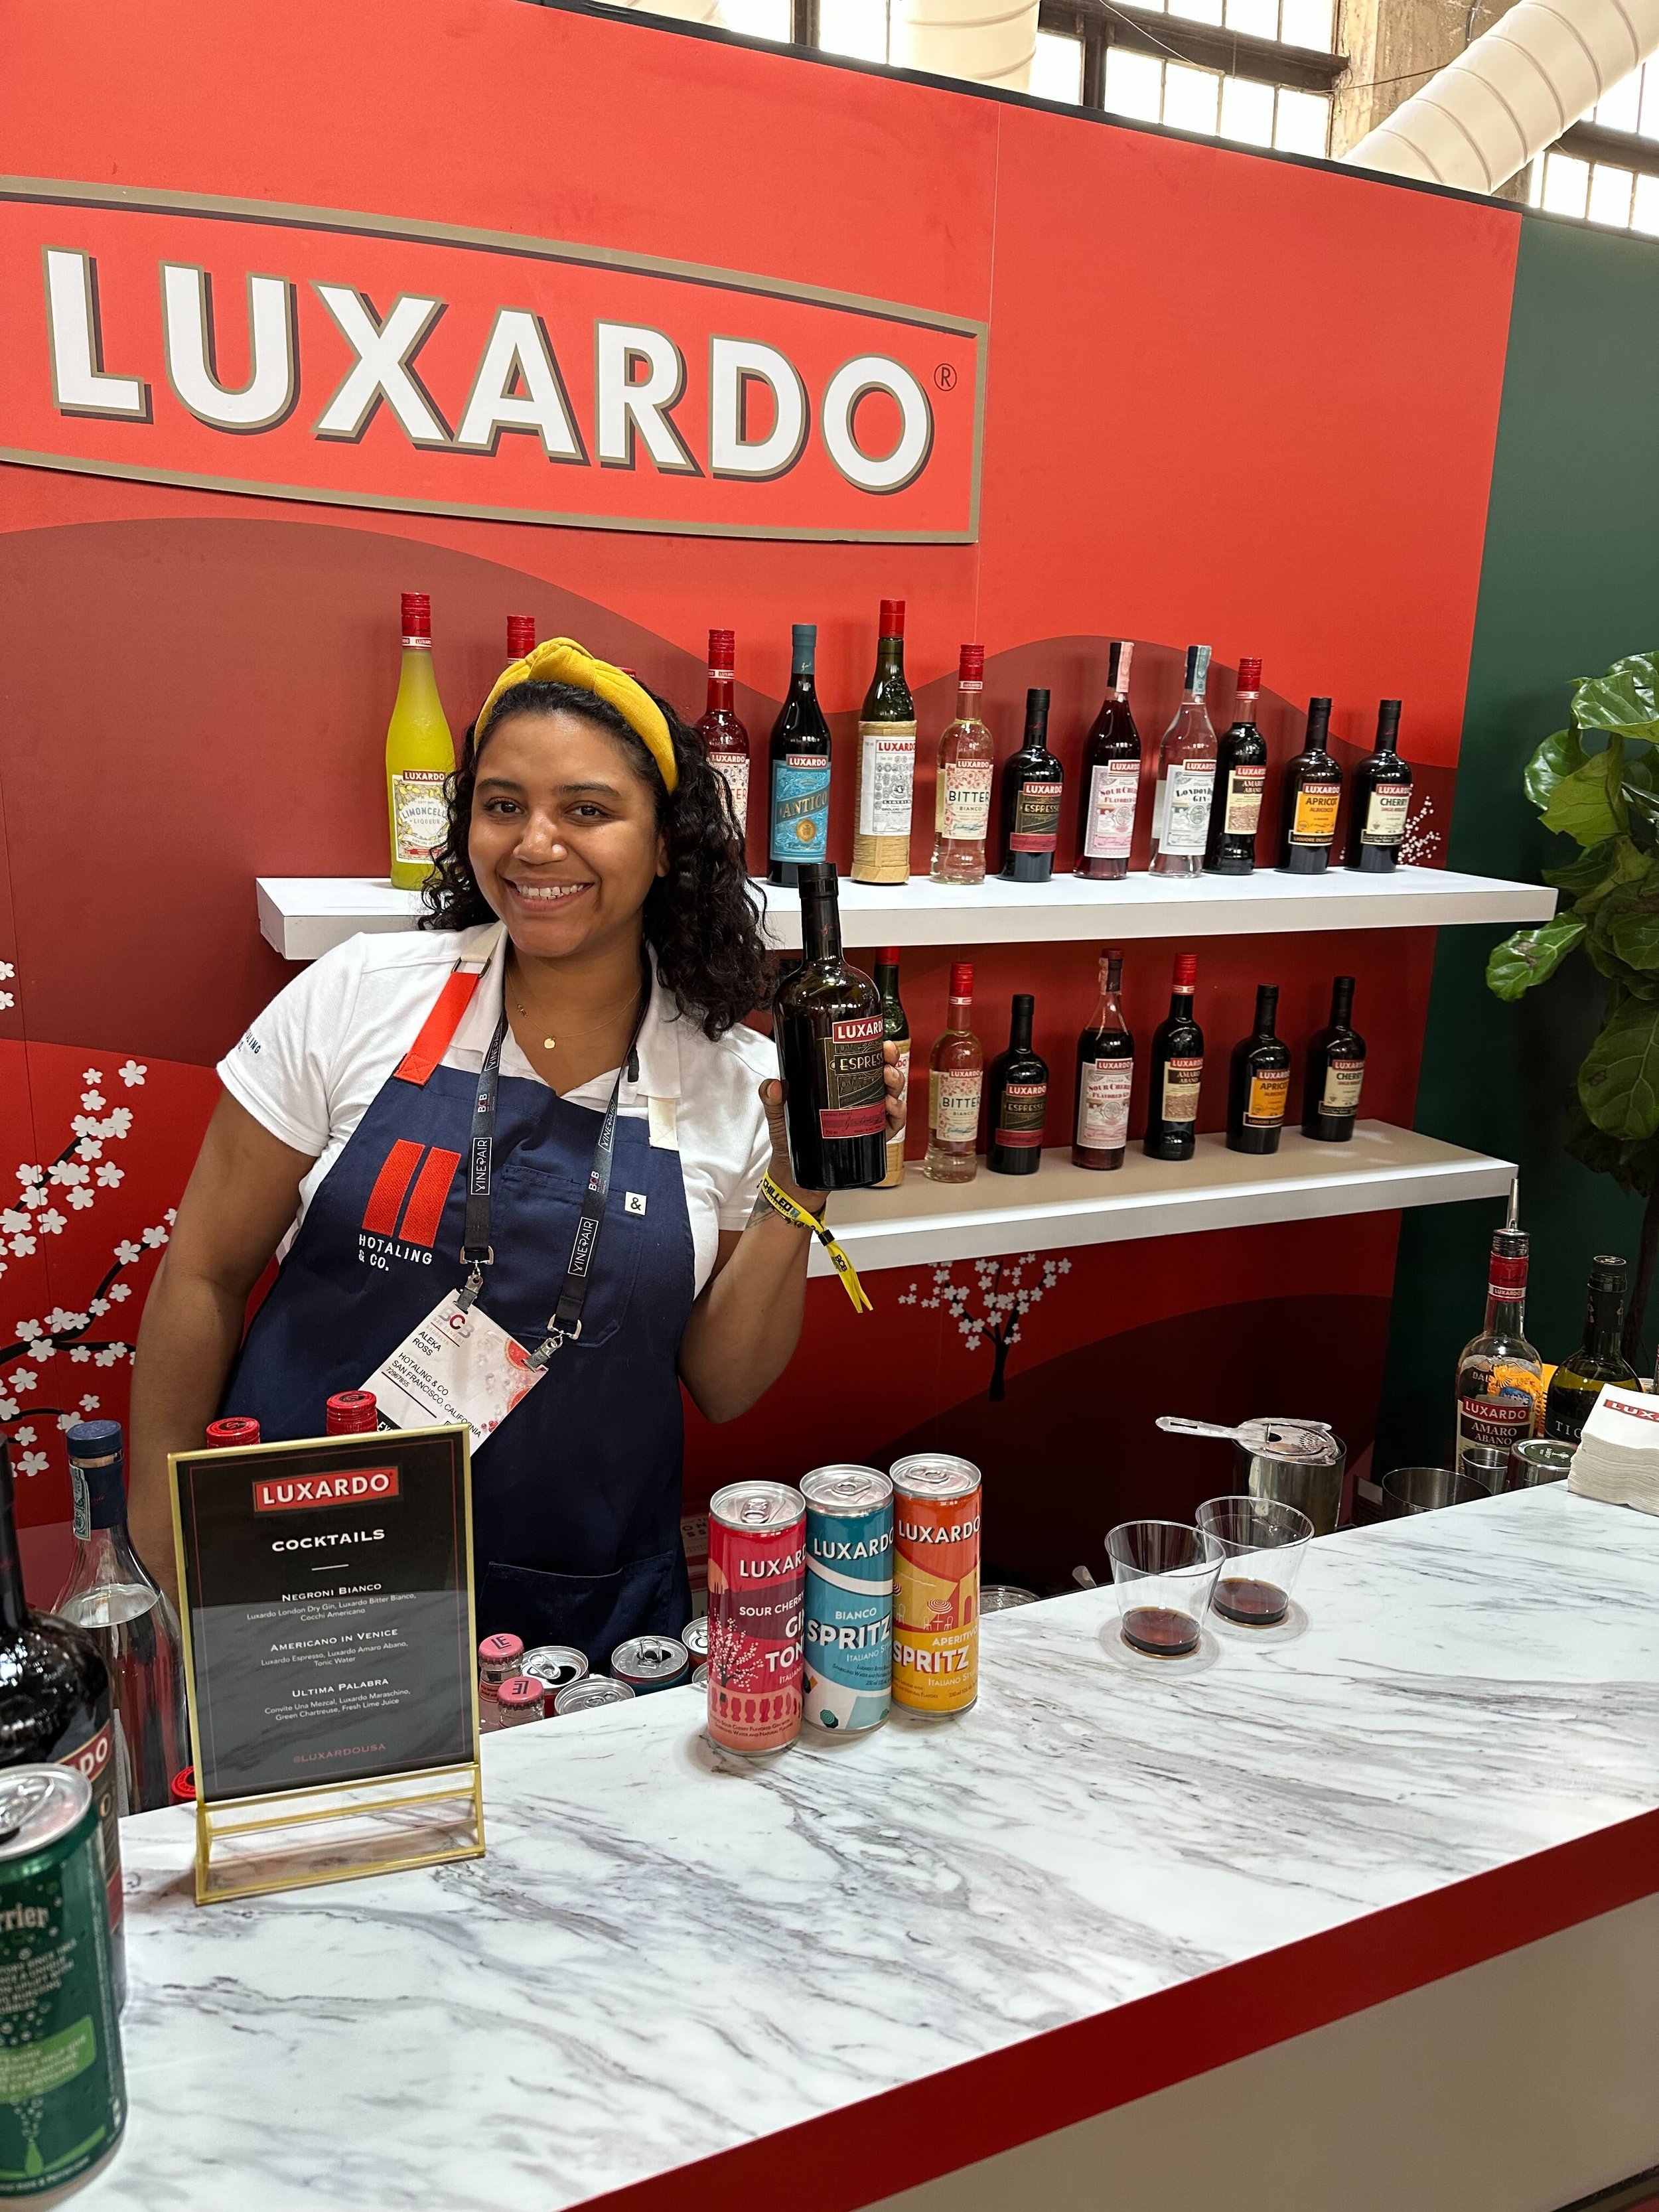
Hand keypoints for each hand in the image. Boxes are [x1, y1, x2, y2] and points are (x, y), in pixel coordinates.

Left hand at [758, 1046, 905, 1214]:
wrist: (795, 1174)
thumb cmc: (791, 1139)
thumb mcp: (780, 1114)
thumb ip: (773, 1099)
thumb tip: (774, 1086)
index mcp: (840, 1085)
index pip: (863, 1060)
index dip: (876, 1050)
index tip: (880, 1043)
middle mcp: (858, 1098)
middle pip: (883, 1074)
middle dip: (891, 1063)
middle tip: (886, 1062)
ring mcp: (868, 1117)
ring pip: (891, 1095)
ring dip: (895, 1086)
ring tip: (887, 1083)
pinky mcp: (872, 1138)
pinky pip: (892, 1124)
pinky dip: (896, 1114)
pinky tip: (890, 1108)